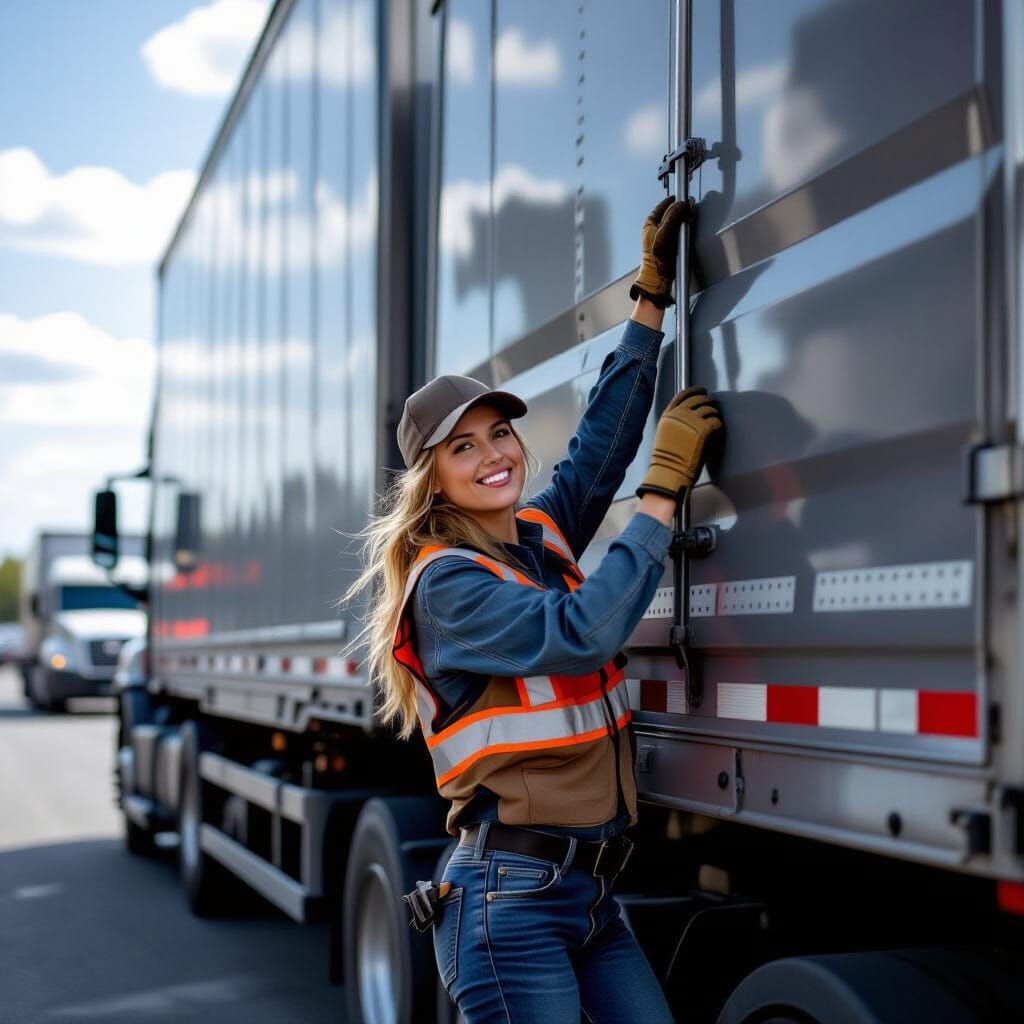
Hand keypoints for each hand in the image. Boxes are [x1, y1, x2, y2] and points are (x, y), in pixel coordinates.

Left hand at [629, 197, 692, 308]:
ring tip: (689, 220)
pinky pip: (681, 230)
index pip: (665, 204)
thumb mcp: (664, 234)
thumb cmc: (656, 260)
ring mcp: (664, 235)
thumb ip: (673, 217)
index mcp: (650, 222)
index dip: (676, 200)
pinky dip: (686, 228)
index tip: (685, 198)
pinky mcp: (671, 243)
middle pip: (673, 211)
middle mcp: (656, 228)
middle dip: (682, 210)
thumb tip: (682, 204)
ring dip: (685, 219)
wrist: (659, 279)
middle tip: (689, 210)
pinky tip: (688, 232)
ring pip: (678, 220)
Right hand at [636, 386, 721, 502]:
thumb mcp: (664, 435)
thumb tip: (688, 416)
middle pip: (698, 399)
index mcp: (668, 415)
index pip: (683, 395)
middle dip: (707, 401)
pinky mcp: (703, 429)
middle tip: (712, 406)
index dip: (694, 391)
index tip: (702, 391)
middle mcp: (679, 415)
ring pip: (709, 409)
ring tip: (715, 420)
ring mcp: (692, 421)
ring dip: (714, 414)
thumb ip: (675, 423)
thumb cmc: (667, 460)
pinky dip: (718, 425)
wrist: (670, 472)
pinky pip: (716, 421)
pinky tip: (717, 430)